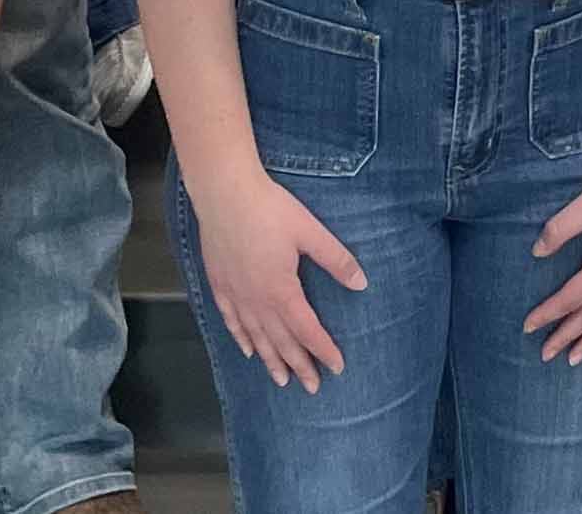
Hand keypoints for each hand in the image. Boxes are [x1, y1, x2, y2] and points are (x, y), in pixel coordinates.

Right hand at [186, 169, 365, 391]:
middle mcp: (256, 301)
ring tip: (282, 380)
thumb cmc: (270, 209)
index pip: (307, 330)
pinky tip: (248, 350)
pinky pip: (231, 321)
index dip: (323, 350)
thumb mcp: (310, 232)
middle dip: (299, 365)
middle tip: (313, 387)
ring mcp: (235, 295)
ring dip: (271, 360)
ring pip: (256, 337)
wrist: (225, 193)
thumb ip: (336, 259)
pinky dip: (241, 339)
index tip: (337, 367)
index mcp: (281, 291)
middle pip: (281, 341)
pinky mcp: (220, 285)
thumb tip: (361, 283)